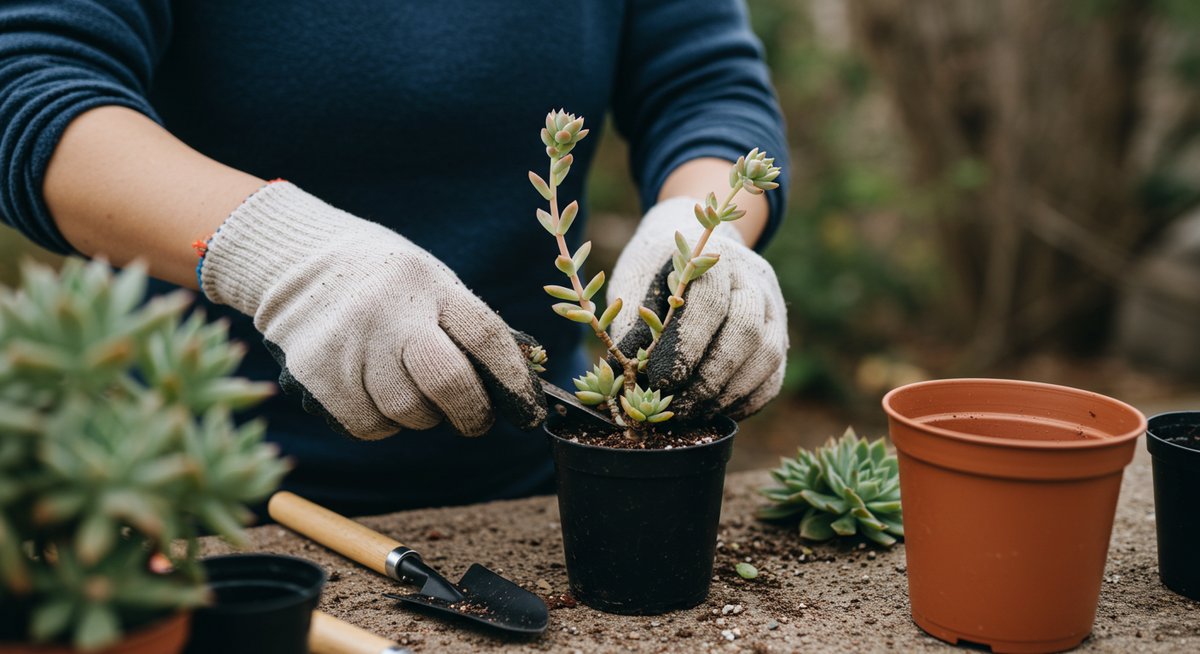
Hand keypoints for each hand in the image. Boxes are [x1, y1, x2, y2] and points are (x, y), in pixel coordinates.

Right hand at [199, 182, 544, 438]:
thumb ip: (467, 329)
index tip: (528, 411)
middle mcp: (390, 310)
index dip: (515, 381)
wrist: (299, 262)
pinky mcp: (316, 371)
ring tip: (412, 393)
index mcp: (430, 284)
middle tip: (475, 420)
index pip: (486, 337)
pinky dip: (382, 423)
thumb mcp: (432, 284)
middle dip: (471, 413)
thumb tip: (516, 388)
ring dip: (421, 417)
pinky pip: (368, 425)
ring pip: (407, 412)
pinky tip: (377, 397)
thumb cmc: (387, 284)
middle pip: (447, 381)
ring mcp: (350, 341)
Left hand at [608, 197, 787, 419]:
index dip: (685, 345)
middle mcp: (754, 281)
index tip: (658, 379)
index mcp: (715, 260)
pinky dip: (745, 402)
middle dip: (708, 376)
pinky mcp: (779, 339)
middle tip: (675, 405)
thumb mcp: (637, 282)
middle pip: (745, 330)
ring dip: (728, 393)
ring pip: (766, 356)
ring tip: (691, 413)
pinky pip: (772, 377)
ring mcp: (773, 311)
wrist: (696, 252)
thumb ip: (635, 323)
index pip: (710, 301)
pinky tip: (713, 413)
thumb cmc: (658, 271)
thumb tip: (630, 374)